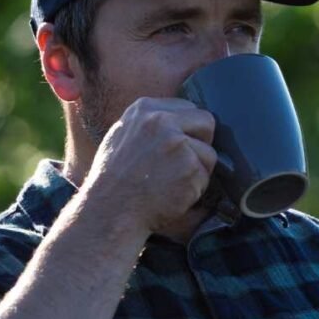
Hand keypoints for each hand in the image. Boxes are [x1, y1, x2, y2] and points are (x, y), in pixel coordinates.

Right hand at [82, 97, 218, 239]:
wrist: (109, 210)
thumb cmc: (112, 180)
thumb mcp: (122, 136)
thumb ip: (150, 124)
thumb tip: (179, 121)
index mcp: (145, 109)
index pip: (188, 108)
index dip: (188, 129)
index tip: (180, 146)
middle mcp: (162, 121)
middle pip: (206, 122)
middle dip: (202, 143)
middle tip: (186, 164)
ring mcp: (178, 143)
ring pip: (209, 153)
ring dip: (198, 171)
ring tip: (171, 183)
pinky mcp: (191, 167)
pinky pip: (205, 177)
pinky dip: (195, 190)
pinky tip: (172, 195)